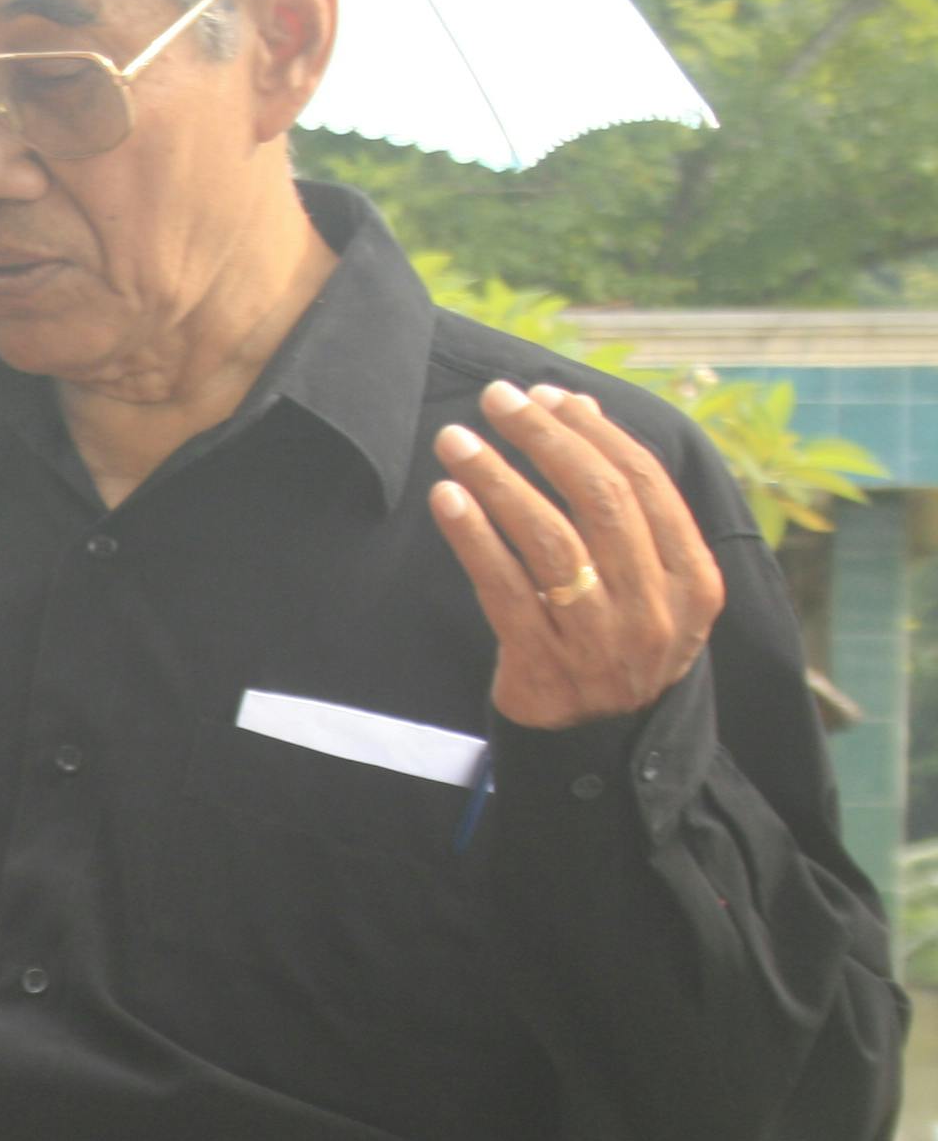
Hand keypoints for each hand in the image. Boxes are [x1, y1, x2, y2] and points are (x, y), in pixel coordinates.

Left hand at [427, 382, 725, 730]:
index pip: (645, 483)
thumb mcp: (654, 585)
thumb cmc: (620, 642)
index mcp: (694, 580)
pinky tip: (446, 498)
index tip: (548, 396)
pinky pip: (502, 588)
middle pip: (599, 501)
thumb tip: (576, 409)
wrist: (602, 745)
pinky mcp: (542, 665)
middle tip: (497, 400)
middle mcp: (654, 608)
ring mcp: (598, 639)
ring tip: (457, 441)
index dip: (593, 432)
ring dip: (498, 479)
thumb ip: (628, 511)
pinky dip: (473, 537)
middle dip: (544, 439)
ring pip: (548, 539)